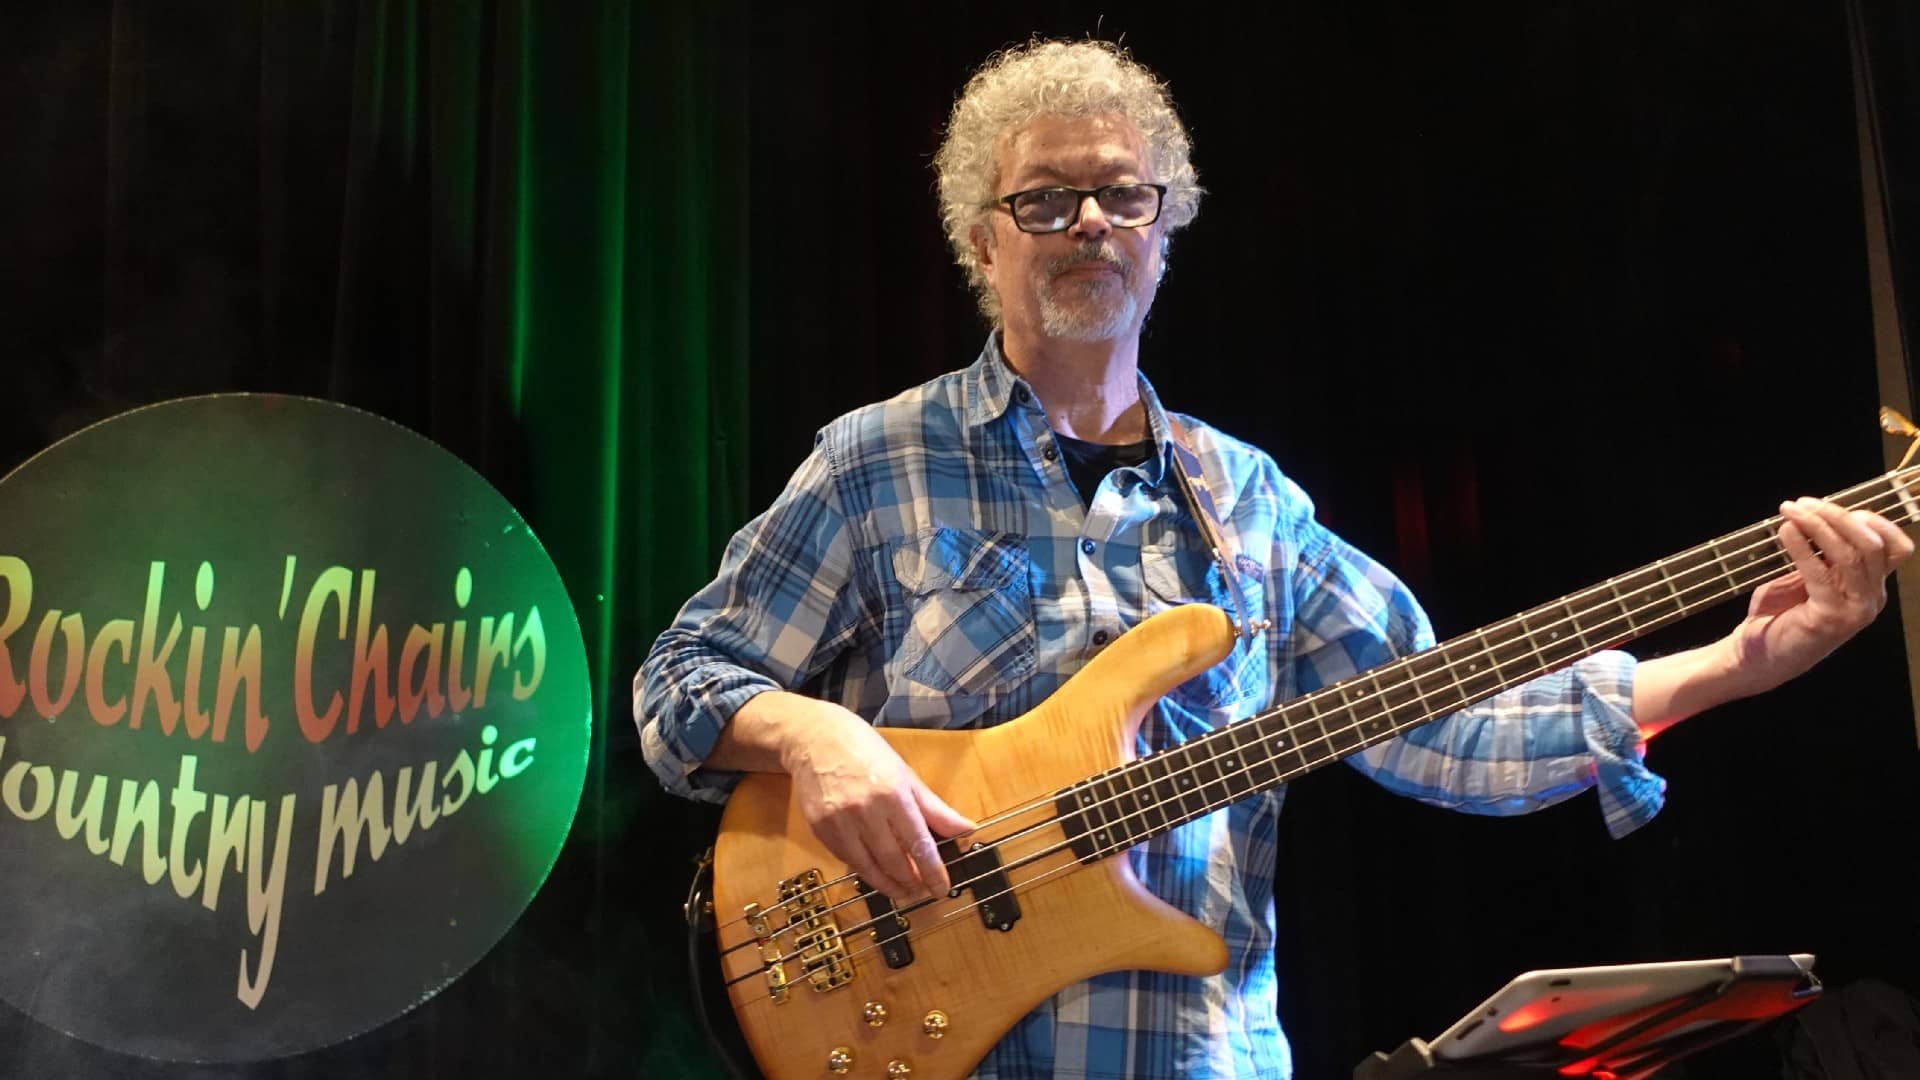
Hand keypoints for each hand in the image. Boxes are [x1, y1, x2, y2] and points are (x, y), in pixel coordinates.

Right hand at [779, 700, 975, 905]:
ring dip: (888, 885)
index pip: (919, 844)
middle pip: (894, 861)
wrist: (814, 738)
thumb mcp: (906, 775)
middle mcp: (866, 811)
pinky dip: (865, 871)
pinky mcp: (820, 830)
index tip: (942, 888)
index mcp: (893, 794)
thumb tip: (967, 830)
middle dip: (911, 882)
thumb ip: (935, 808)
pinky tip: (876, 875)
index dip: (933, 872)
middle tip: (922, 892)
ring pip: (869, 867)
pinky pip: (847, 860)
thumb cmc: (865, 752)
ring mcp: (839, 822)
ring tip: (903, 893)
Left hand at [1728, 497, 1914, 691]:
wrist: (1757, 657)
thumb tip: (1819, 513)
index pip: (1894, 547)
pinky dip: (1802, 546)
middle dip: (1838, 516)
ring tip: (1790, 510)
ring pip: (1850, 555)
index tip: (1832, 505)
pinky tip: (1786, 531)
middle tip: (1804, 502)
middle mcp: (1871, 599)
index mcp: (1872, 588)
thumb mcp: (1810, 579)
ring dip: (1818, 525)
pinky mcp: (1830, 618)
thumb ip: (1823, 554)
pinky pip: (1820, 573)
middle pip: (1871, 544)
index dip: (1871, 520)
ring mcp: (1854, 611)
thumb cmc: (1781, 616)